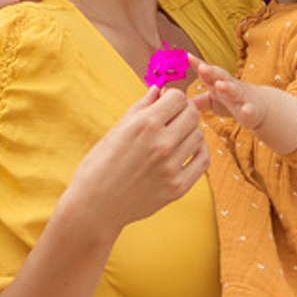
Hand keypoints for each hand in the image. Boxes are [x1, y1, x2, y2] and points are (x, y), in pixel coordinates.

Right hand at [62, 81, 208, 237]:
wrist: (94, 206)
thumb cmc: (99, 165)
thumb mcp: (116, 130)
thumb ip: (141, 107)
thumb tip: (158, 90)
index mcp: (144, 125)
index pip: (178, 98)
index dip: (173, 97)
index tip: (166, 103)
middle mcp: (161, 144)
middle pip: (192, 115)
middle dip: (184, 111)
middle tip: (174, 117)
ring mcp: (172, 167)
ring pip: (199, 136)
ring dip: (191, 131)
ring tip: (177, 135)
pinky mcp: (178, 188)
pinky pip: (202, 161)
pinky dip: (199, 151)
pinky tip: (187, 150)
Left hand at [195, 62, 296, 155]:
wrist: (259, 106)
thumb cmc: (230, 100)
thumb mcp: (212, 99)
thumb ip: (196, 99)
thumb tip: (175, 99)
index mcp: (218, 82)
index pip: (207, 72)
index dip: (198, 64)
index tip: (188, 56)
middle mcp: (230, 86)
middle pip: (220, 76)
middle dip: (211, 71)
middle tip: (202, 68)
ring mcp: (242, 97)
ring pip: (235, 90)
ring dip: (228, 87)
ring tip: (220, 85)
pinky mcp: (252, 110)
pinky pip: (250, 110)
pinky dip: (249, 110)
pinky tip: (246, 111)